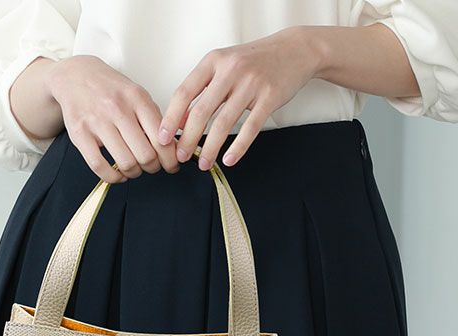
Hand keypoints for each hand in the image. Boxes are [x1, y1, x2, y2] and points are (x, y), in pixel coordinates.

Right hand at [47, 55, 178, 182]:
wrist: (75, 75)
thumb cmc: (109, 89)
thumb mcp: (137, 94)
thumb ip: (154, 118)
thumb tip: (172, 146)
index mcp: (137, 99)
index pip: (162, 138)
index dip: (170, 159)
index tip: (171, 165)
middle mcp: (118, 109)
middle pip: (146, 155)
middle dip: (153, 167)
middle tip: (152, 167)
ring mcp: (97, 122)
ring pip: (125, 163)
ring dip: (134, 173)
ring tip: (134, 169)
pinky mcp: (80, 134)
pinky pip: (99, 166)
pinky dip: (113, 177)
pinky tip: (118, 174)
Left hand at [157, 27, 321, 168]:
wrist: (294, 50)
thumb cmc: (252, 62)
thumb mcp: (222, 66)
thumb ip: (201, 90)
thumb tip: (179, 122)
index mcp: (213, 61)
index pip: (184, 92)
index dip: (171, 118)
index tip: (163, 138)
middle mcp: (230, 70)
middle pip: (201, 112)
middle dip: (188, 139)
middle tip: (180, 157)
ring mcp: (251, 83)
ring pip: (223, 123)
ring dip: (210, 148)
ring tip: (203, 164)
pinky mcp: (270, 97)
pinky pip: (250, 128)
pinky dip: (238, 147)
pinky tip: (229, 160)